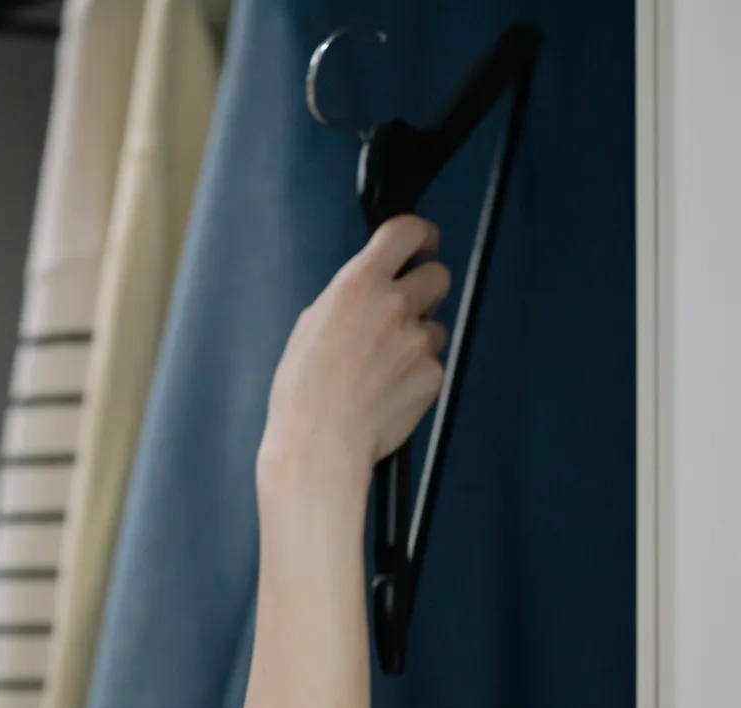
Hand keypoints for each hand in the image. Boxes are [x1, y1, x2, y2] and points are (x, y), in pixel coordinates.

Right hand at [261, 216, 450, 487]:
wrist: (321, 443)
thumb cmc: (302, 390)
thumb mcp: (310, 326)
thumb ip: (347, 301)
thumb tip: (367, 298)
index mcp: (358, 285)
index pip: (407, 232)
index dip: (421, 233)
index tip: (424, 242)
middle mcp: (396, 304)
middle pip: (438, 274)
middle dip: (426, 287)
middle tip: (407, 308)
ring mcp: (420, 341)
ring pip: (436, 326)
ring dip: (418, 338)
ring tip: (384, 366)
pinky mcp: (433, 375)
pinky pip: (433, 365)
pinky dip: (416, 375)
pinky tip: (389, 392)